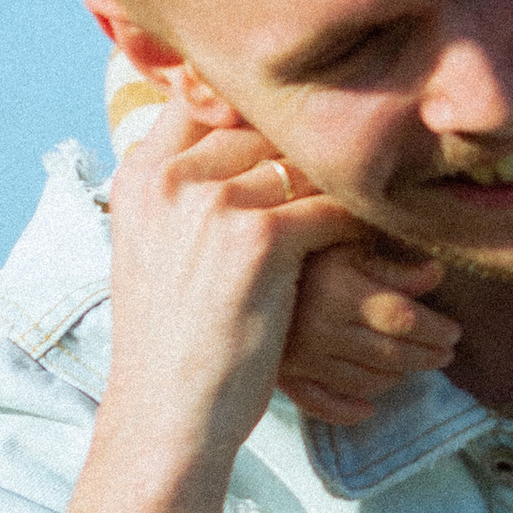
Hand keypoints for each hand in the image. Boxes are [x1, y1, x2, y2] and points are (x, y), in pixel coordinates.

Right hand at [52, 104, 363, 512]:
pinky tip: (374, 242)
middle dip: (303, 147)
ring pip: (302, 164)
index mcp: (139, 177)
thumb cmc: (169, 342)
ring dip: (338, 184)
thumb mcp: (153, 251)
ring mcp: (215, 202)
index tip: (288, 117)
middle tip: (351, 156)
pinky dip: (358, 226)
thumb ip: (181, 194)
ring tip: (373, 196)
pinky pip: (331, 207)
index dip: (244, 101)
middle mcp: (170, 177)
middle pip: (257, 124)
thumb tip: (233, 152)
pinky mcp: (262, 235)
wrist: (168, 414)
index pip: (195, 98)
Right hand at [279, 241, 460, 424]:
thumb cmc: (296, 249)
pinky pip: (322, 404)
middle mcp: (322, 329)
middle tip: (446, 353)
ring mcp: (302, 358)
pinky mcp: (284, 376)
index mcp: (339, 291)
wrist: (227, 273)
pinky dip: (349, 410)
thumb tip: (436, 273)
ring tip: (413, 367)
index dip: (435, 328)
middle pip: (389, 354)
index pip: (402, 318)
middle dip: (426, 356)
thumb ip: (390, 265)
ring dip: (396, 378)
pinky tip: (367, 408)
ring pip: (364, 381)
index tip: (455, 331)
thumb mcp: (343, 245)